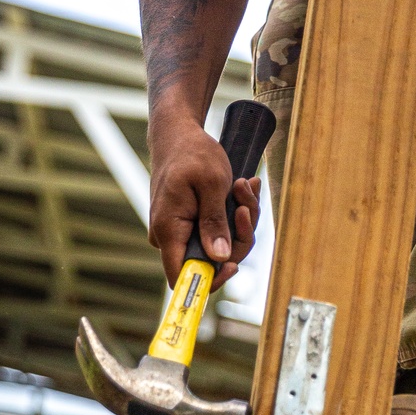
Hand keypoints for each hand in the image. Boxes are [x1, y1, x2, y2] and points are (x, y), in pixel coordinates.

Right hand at [148, 107, 260, 288]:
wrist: (179, 133)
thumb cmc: (192, 152)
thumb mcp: (212, 183)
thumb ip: (214, 222)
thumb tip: (220, 259)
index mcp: (168, 230)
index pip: (182, 277)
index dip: (208, 280)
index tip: (233, 265)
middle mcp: (170, 236)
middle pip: (210, 260)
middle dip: (238, 235)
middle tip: (247, 203)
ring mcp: (181, 230)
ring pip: (219, 244)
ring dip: (240, 218)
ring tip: (246, 186)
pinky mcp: (191, 222)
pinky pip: (218, 229)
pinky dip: (235, 212)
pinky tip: (243, 188)